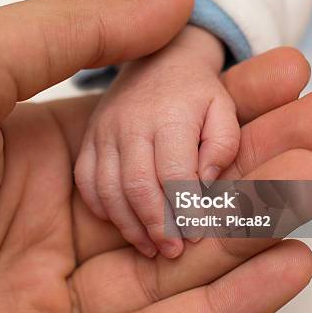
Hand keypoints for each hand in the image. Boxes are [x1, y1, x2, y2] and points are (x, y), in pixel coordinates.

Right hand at [75, 25, 238, 257]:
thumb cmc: (198, 93)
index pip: (175, 173)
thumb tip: (205, 184)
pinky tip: (121, 224)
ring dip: (128, 224)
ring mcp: (105, 130)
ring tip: (150, 247)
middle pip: (138, 185)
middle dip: (156, 225)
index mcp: (170, 115)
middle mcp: (131, 123)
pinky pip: (86, 180)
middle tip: (173, 251)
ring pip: (108, 188)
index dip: (186, 209)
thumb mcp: (225, 110)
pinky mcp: (90, 138)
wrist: (160, 60)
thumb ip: (223, 147)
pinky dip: (102, 207)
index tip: (198, 235)